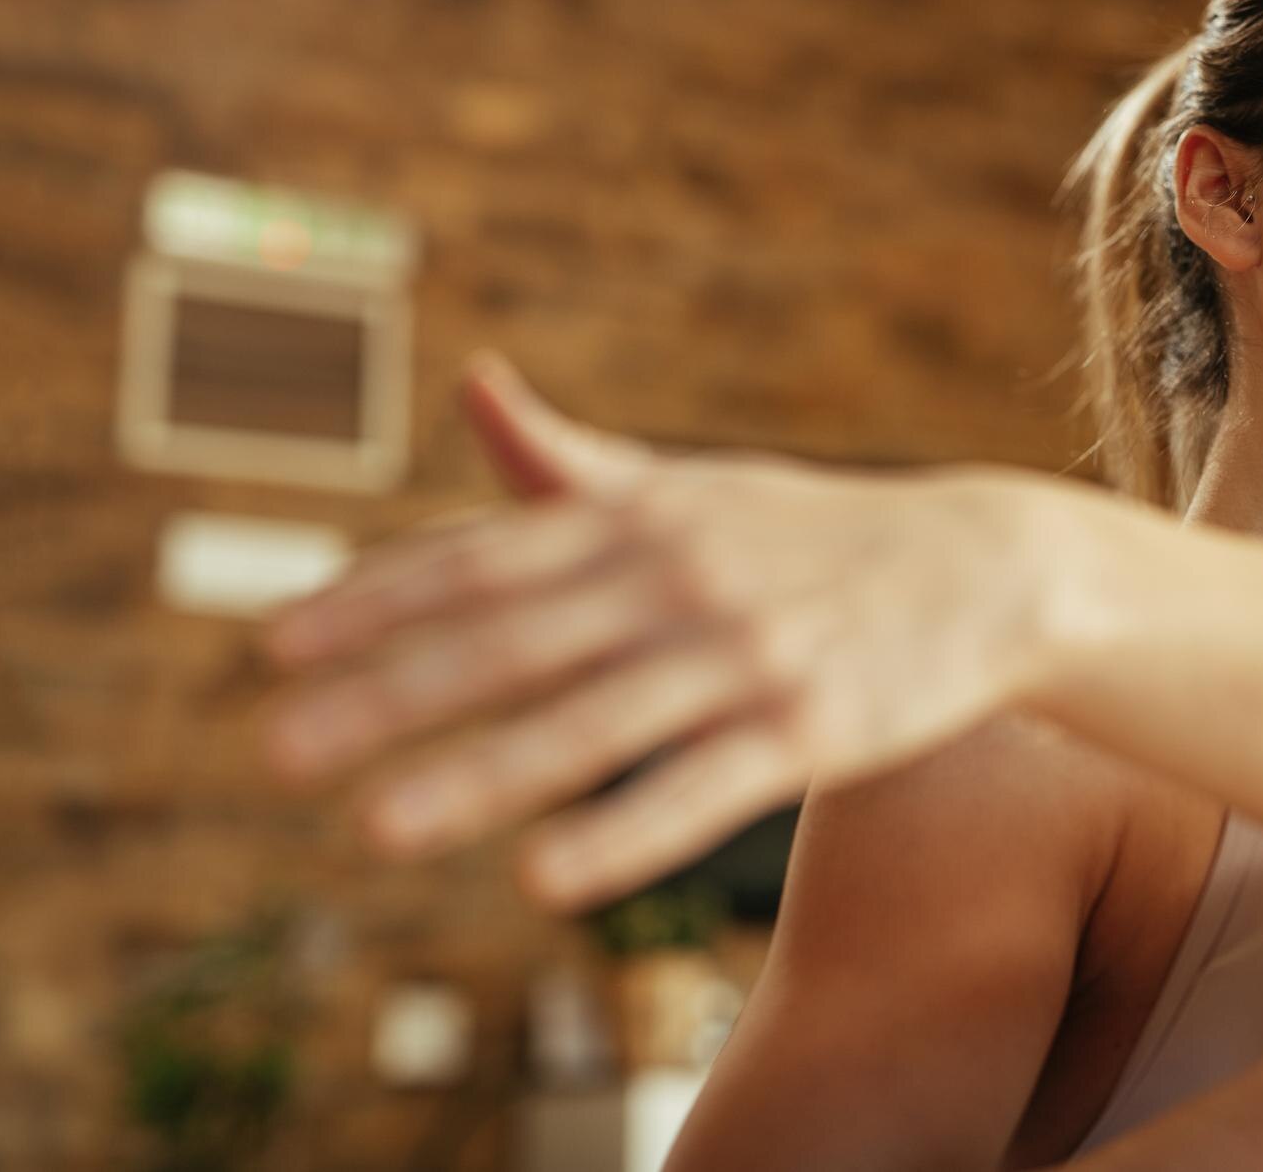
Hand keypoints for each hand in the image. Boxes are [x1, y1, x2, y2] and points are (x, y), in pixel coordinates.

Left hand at [257, 354, 1050, 911]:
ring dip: (483, 773)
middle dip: (391, 693)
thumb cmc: (814, 534)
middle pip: (517, 638)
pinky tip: (543, 878)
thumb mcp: (697, 487)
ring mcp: (749, 655)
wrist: (984, 570)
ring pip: (595, 720)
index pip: (487, 558)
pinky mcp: (813, 731)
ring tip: (377, 826)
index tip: (279, 647)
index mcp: (645, 517)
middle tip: (277, 749)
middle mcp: (684, 576)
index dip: (378, 600)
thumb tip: (473, 384)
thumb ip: (574, 461)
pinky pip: (702, 789)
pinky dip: (623, 833)